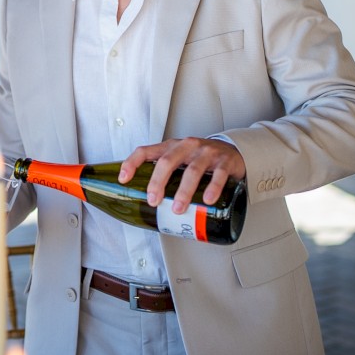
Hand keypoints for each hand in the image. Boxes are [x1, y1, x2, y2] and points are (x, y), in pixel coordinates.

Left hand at [118, 137, 245, 212]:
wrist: (231, 152)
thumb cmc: (198, 159)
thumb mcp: (178, 161)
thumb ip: (163, 175)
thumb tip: (142, 202)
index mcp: (170, 147)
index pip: (146, 150)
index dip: (132, 163)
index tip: (123, 179)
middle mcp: (186, 146)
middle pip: (168, 161)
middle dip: (158, 182)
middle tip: (153, 201)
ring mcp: (206, 153)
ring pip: (193, 170)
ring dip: (184, 191)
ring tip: (178, 208)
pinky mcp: (224, 162)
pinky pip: (218, 175)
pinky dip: (213, 188)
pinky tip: (207, 200)